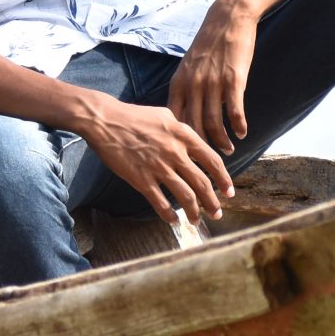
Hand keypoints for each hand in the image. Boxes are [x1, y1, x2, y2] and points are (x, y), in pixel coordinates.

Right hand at [73, 97, 234, 225]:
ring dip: (194, 212)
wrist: (105, 121)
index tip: (228, 192)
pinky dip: (169, 214)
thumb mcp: (166, 115)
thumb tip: (196, 142)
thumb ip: (183, 130)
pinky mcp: (141, 179)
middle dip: (212, 202)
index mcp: (184, 135)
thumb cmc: (134, 116)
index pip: (213, 161)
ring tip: (197, 220)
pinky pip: (160, 202)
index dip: (224, 179)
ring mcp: (159, 167)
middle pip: (202, 183)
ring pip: (185, 196)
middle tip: (217, 213)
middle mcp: (175, 152)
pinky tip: (173, 220)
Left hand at [168, 0, 257, 155]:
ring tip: (229, 149)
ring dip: (222, 141)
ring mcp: (212, 83)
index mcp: (179, 83)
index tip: (186, 154)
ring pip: (214, 123)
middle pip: (193, 127)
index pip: (174, 120)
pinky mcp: (233, 80)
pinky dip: (239, 126)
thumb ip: (185, 89)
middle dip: (201, 148)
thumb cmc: (209, 44)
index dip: (180, 141)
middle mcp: (193, 85)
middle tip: (209, 161)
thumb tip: (184, 115)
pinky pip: (234, 111)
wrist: (228, 18)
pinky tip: (243, 133)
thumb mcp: (189, 66)